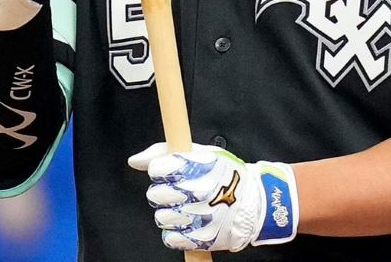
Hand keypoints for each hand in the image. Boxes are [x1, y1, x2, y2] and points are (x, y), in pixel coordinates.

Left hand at [128, 142, 298, 252]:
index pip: (157, 168)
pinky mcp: (200, 239)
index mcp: (197, 166)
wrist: (256, 204)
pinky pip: (171, 238)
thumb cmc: (226, 175)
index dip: (161, 170)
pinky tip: (189, 222)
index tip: (172, 172)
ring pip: (161, 217)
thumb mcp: (202, 152)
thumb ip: (164, 152)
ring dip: (170, 212)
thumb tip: (134, 161)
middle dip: (164, 192)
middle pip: (155, 194)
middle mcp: (197, 191)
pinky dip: (177, 231)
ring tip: (187, 207)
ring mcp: (198, 217)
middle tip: (180, 191)